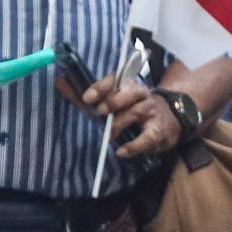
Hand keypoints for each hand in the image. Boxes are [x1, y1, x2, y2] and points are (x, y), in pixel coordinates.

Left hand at [67, 71, 182, 157]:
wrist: (171, 120)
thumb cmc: (134, 110)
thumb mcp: (116, 100)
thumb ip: (90, 96)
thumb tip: (59, 83)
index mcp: (128, 85)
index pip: (115, 80)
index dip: (101, 87)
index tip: (87, 98)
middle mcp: (141, 95)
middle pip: (129, 92)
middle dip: (113, 101)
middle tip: (100, 112)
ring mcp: (151, 111)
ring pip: (136, 112)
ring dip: (119, 124)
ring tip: (108, 135)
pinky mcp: (158, 130)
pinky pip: (146, 138)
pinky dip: (133, 146)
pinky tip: (121, 151)